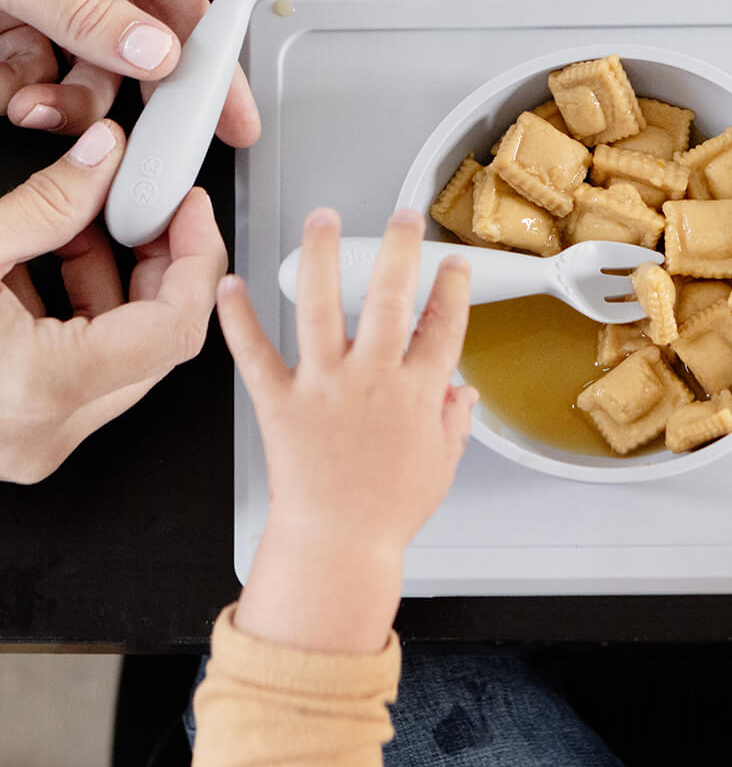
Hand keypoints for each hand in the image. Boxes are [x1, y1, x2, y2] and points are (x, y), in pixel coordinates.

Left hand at [0, 0, 257, 141]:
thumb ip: (84, 14)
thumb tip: (156, 54)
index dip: (207, 53)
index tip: (226, 107)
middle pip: (136, 30)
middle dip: (119, 85)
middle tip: (137, 135)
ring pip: (90, 56)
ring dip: (67, 95)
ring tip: (35, 106)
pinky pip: (42, 59)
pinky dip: (29, 88)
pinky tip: (14, 94)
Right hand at [1, 121, 227, 483]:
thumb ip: (48, 204)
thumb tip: (103, 158)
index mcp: (40, 388)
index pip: (176, 326)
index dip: (198, 259)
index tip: (191, 212)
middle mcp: (44, 431)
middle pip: (157, 342)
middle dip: (160, 266)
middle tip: (150, 209)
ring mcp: (33, 441)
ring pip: (124, 358)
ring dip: (118, 286)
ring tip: (89, 225)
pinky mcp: (18, 435)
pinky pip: (84, 373)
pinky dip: (81, 316)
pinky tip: (53, 263)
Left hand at [218, 206, 475, 651]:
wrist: (336, 546)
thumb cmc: (387, 512)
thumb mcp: (440, 465)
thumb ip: (454, 422)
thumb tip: (465, 394)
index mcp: (416, 393)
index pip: (443, 325)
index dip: (452, 287)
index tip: (453, 263)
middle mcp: (372, 379)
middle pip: (391, 298)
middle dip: (399, 249)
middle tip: (401, 220)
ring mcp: (324, 387)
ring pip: (322, 306)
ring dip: (322, 257)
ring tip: (323, 220)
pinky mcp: (280, 402)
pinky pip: (255, 353)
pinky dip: (239, 318)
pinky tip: (232, 286)